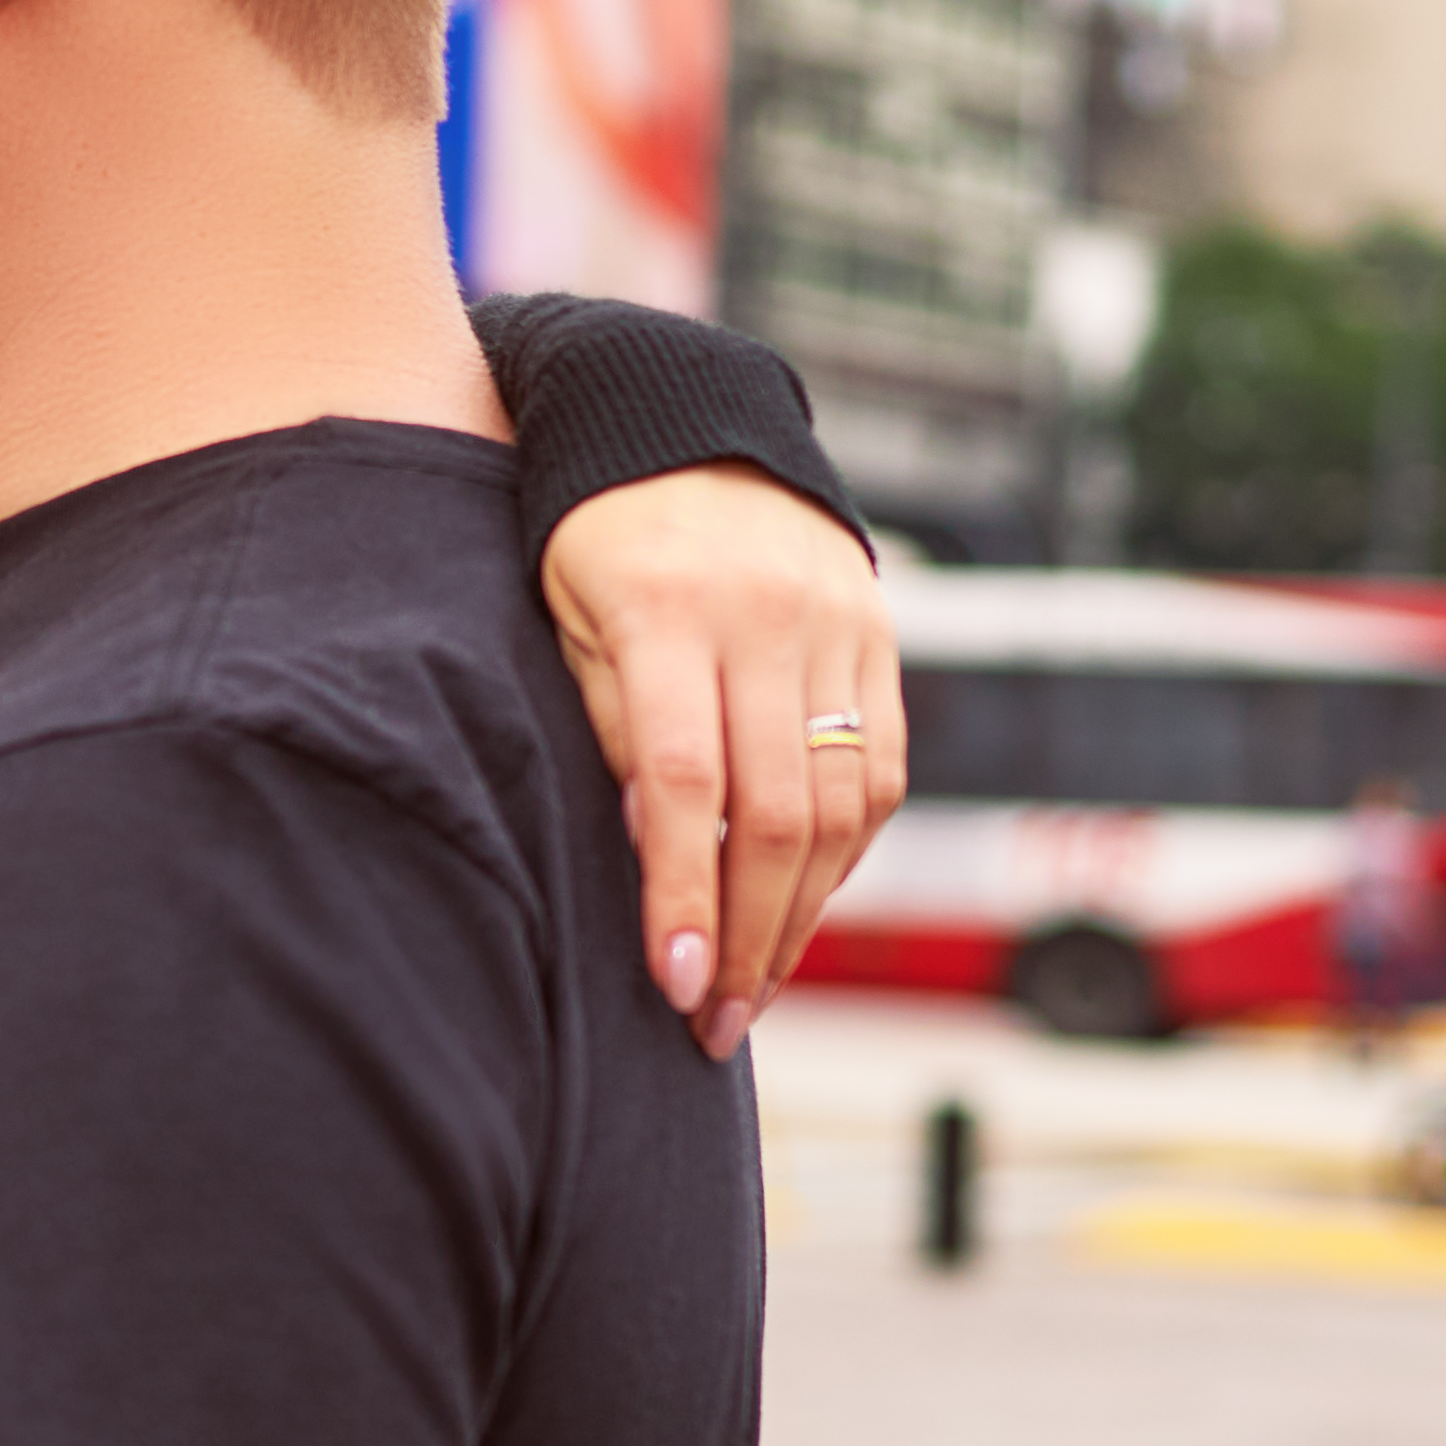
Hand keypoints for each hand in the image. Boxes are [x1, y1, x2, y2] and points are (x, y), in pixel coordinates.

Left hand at [538, 465, 900, 1057]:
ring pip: (840, 804)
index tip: (676, 986)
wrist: (681, 423)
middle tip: (716, 1022)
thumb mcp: (566, 617)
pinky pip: (879, 770)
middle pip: (773, 811)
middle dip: (749, 934)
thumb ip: (610, 727)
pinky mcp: (879, 637)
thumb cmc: (593, 541)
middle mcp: (762, 619)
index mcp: (662, 611)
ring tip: (758, 989)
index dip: (681, 894)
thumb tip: (654, 856)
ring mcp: (834, 626)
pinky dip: (846, 855)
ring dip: (803, 914)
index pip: (681, 783)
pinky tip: (803, 909)